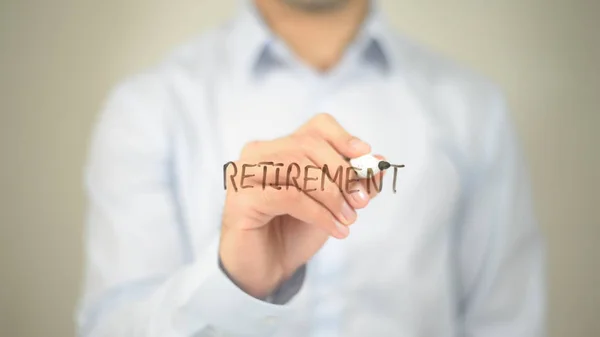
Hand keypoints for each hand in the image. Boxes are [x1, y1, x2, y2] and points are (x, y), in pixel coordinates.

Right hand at [219, 113, 384, 297]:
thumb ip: (355, 183)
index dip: (343, 137)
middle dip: (341, 172)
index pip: (316, 126)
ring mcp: (245, 173)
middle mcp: (259, 154)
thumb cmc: (296, 230)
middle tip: (360, 201)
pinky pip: (289, 197)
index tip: (365, 156)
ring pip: (298, 168)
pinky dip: (319, 213)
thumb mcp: (333, 204)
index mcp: (281, 147)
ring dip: (332, 195)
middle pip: (308, 145)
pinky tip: (335, 230)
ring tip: (348, 219)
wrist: (268, 267)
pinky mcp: (240, 198)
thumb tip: (380, 162)